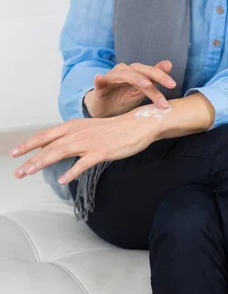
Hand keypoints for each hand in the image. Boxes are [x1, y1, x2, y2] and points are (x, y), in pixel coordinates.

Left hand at [9, 105, 165, 184]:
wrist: (136, 125)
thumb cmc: (113, 129)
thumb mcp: (88, 129)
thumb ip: (72, 138)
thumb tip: (56, 148)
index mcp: (73, 126)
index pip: (46, 135)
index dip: (29, 144)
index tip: (14, 153)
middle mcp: (78, 132)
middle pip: (49, 145)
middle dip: (30, 158)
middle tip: (17, 171)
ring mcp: (89, 142)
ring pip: (60, 152)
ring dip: (42, 163)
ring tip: (28, 172)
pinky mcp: (101, 152)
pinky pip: (83, 163)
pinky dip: (71, 172)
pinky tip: (63, 180)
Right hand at [85, 60, 175, 117]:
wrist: (104, 110)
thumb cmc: (124, 98)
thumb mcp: (141, 91)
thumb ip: (154, 79)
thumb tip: (169, 63)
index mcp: (136, 73)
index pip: (151, 73)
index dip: (163, 77)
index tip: (173, 85)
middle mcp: (125, 71)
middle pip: (140, 71)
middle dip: (155, 78)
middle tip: (169, 86)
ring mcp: (111, 77)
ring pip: (124, 75)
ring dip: (136, 78)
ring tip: (146, 84)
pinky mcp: (100, 86)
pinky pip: (99, 81)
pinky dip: (99, 79)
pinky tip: (99, 78)